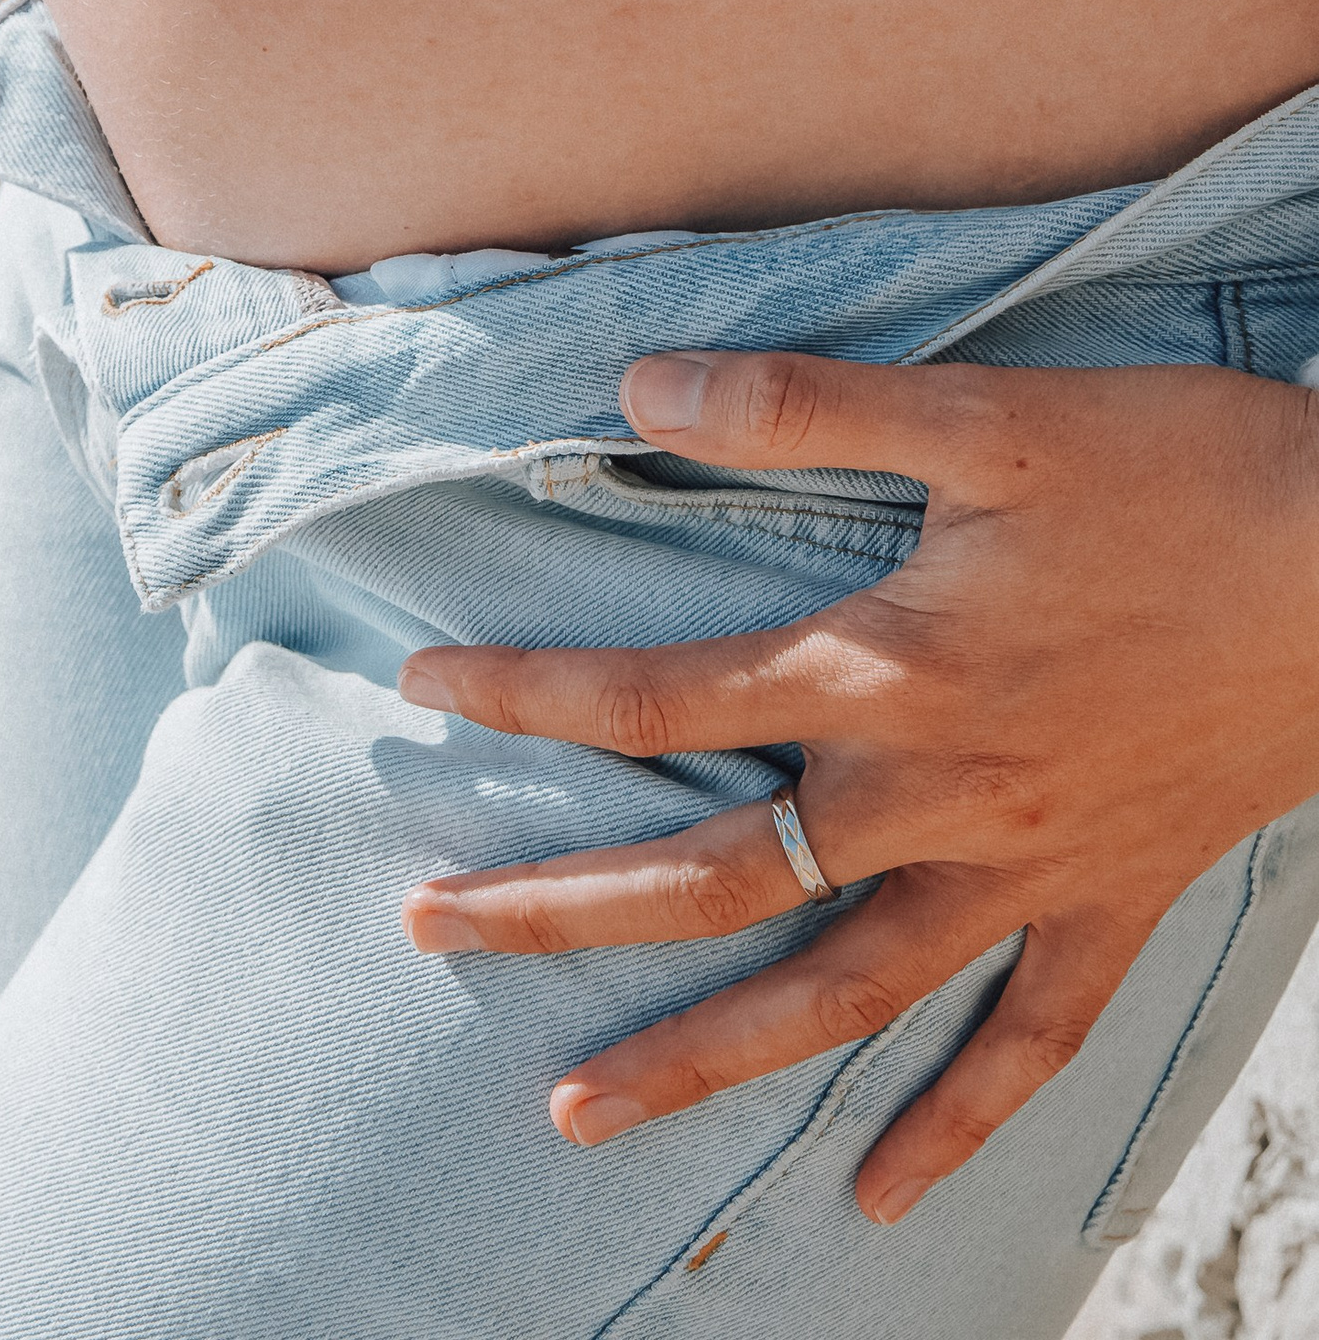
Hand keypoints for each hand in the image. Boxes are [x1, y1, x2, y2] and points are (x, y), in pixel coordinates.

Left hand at [397, 349, 1318, 1224]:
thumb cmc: (1172, 473)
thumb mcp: (980, 413)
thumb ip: (801, 406)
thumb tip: (635, 386)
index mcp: (882, 672)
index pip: (659, 696)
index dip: (529, 694)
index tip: (418, 691)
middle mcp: (931, 796)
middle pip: (710, 874)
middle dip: (557, 908)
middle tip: (427, 932)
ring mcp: (1022, 872)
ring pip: (835, 995)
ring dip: (700, 1057)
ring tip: (573, 1117)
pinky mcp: (1110, 907)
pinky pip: (1023, 1047)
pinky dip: (952, 1127)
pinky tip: (883, 1201)